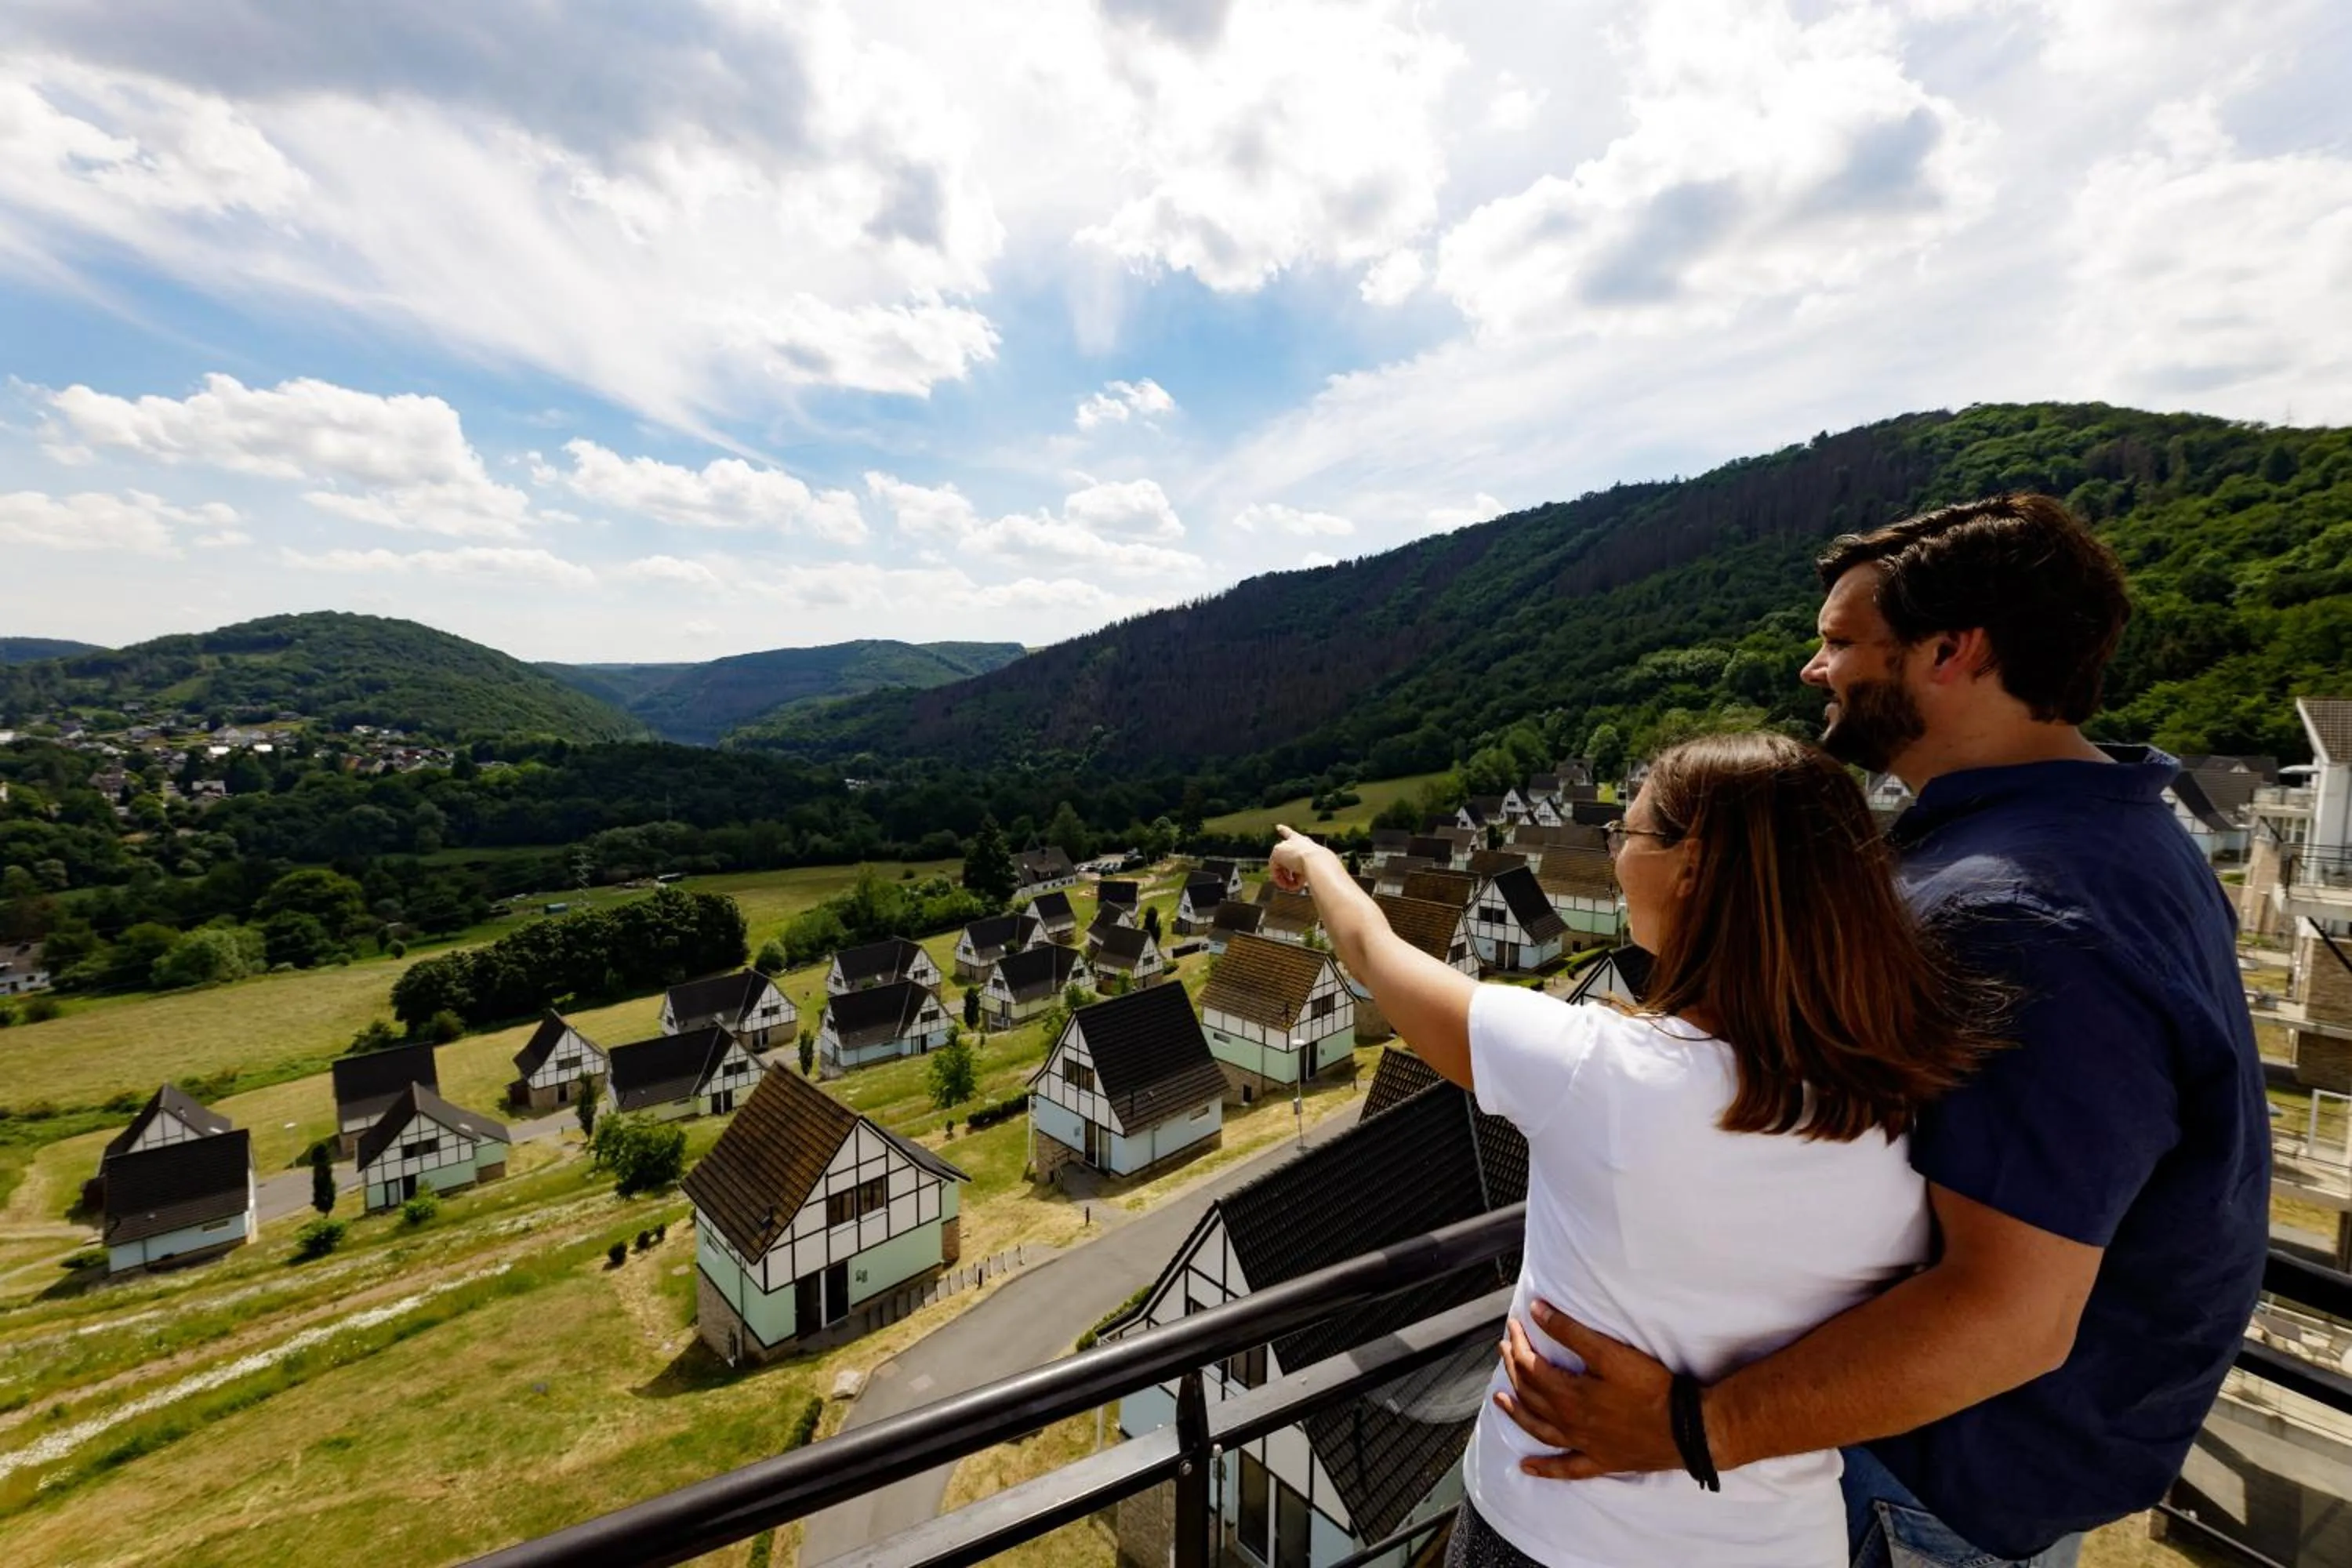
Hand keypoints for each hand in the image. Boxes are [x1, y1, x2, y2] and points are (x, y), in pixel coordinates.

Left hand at [1267, 825, 1322, 892]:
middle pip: (1284, 859)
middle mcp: (1292, 841)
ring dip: (1286, 879)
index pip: (1290, 834)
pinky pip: (1275, 870)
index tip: (1277, 826)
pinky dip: (1281, 879)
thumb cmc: (1320, 865)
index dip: (1283, 830)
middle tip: (1293, 884)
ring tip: (1292, 887)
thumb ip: (1304, 872)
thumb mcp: (1313, 868)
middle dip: (1287, 874)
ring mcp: (1283, 846)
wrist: (1317, 861)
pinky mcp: (1277, 853)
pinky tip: (1288, 885)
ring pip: (1281, 867)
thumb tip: (1300, 880)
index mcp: (1302, 841)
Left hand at [1494, 1302, 1680, 1480]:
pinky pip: (1566, 1468)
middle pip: (1530, 1394)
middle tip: (1505, 1349)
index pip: (1531, 1366)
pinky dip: (1544, 1469)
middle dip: (1513, 1368)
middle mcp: (1570, 1422)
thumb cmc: (1652, 1388)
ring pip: (1539, 1428)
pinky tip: (1527, 1467)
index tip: (1514, 1326)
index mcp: (1569, 1395)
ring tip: (1499, 1400)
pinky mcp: (1601, 1461)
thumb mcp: (1611, 1353)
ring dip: (1517, 1413)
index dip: (1518, 1344)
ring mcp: (1584, 1445)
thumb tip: (1537, 1311)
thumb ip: (1571, 1333)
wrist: (1687, 1429)